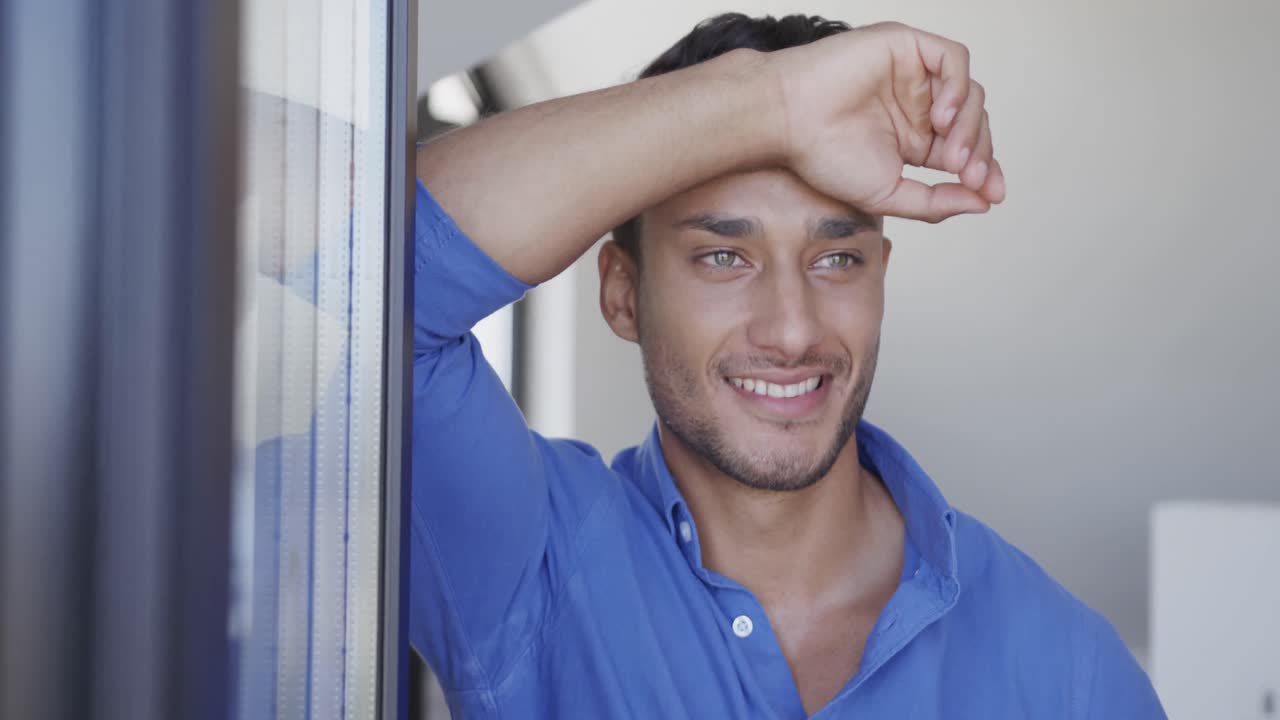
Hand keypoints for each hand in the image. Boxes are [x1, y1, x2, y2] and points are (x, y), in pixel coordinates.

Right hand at [768, 22, 1004, 222]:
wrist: (788, 120)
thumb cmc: (824, 156)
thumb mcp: (888, 194)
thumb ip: (935, 202)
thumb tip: (982, 204)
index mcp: (913, 139)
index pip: (965, 151)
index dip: (983, 170)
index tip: (990, 194)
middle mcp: (917, 105)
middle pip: (974, 123)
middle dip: (979, 152)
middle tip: (967, 176)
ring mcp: (914, 75)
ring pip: (970, 94)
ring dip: (969, 127)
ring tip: (948, 154)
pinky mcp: (907, 47)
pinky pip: (953, 60)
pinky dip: (957, 89)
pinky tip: (939, 117)